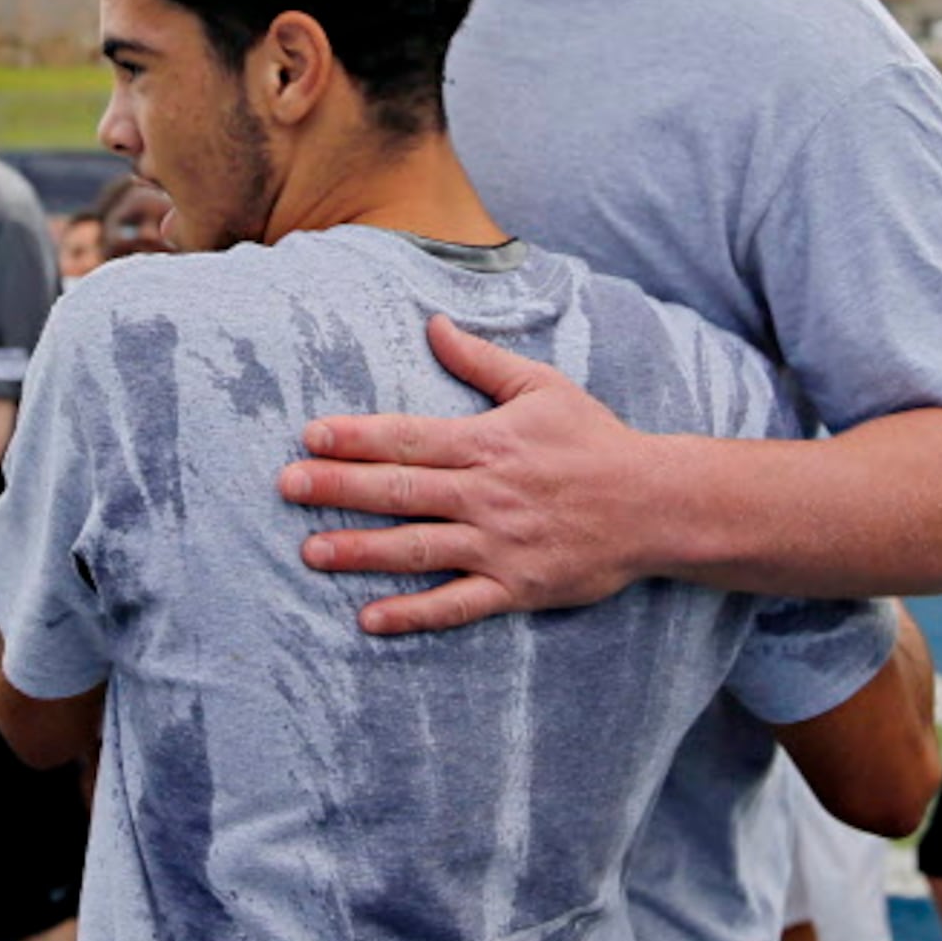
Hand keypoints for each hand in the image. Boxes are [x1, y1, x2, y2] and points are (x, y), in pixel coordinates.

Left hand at [286, 316, 658, 636]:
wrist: (656, 505)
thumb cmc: (594, 441)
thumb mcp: (542, 387)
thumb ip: (481, 361)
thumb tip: (433, 322)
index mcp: (488, 442)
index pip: (409, 439)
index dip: (357, 437)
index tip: (311, 436)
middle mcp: (487, 494)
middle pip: (401, 491)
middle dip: (339, 488)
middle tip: (286, 486)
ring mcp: (500, 544)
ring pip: (419, 548)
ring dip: (362, 551)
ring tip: (311, 550)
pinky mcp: (516, 587)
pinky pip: (456, 606)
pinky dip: (413, 614)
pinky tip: (369, 618)